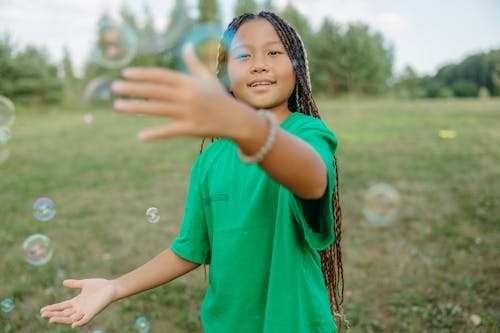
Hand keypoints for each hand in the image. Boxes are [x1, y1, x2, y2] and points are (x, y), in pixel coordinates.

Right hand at [40, 278, 116, 327]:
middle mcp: (79, 308)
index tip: (41, 310)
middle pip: (64, 314)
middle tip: (43, 315)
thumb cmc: (100, 285)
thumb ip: (74, 284)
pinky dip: (79, 323)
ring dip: (61, 320)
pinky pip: (85, 320)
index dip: (52, 309)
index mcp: (76, 302)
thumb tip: (63, 282)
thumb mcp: (84, 283)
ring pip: (71, 319)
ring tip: (51, 319)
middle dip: (53, 315)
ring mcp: (86, 311)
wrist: (112, 287)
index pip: (61, 307)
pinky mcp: (93, 312)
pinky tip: (73, 324)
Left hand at [112, 43, 244, 140]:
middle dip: (134, 88)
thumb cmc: (219, 98)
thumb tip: (186, 46)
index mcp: (189, 82)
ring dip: (136, 107)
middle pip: (155, 90)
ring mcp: (189, 112)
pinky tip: (141, 136)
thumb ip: (194, 63)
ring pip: (157, 109)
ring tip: (118, 106)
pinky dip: (156, 134)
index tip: (125, 73)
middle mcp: (187, 96)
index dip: (143, 74)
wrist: (236, 119)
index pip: (161, 75)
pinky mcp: (191, 129)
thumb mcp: (207, 78)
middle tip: (114, 87)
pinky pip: (170, 131)